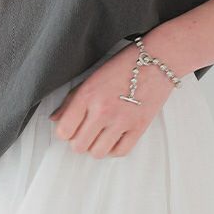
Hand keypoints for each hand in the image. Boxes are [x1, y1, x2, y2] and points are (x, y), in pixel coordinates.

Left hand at [49, 44, 176, 157]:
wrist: (157, 60)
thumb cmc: (124, 65)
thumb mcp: (91, 77)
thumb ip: (71, 100)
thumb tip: (56, 119)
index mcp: (87, 95)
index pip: (64, 130)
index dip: (64, 132)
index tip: (70, 127)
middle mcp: (102, 110)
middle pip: (78, 146)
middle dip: (79, 141)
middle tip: (85, 132)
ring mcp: (121, 121)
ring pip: (97, 153)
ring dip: (95, 147)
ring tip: (99, 135)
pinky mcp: (139, 127)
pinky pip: (120, 152)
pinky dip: (114, 149)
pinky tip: (113, 138)